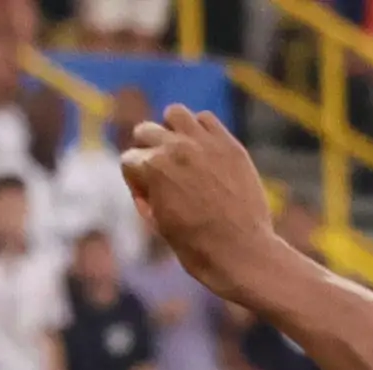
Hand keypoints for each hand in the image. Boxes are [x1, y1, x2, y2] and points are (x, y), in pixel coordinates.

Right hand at [120, 107, 284, 301]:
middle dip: (148, 151)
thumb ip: (147, 195)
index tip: (150, 197)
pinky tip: (204, 150)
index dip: (136, 181)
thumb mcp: (159, 224)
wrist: (244, 254)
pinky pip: (207, 120)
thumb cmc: (198, 249)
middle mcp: (174, 147)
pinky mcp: (229, 145)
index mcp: (151, 168)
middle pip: (146, 131)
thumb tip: (144, 181)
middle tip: (163, 174)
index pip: (129, 160)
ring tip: (180, 151)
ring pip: (174, 114)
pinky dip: (201, 130)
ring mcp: (204, 143)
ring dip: (172, 130)